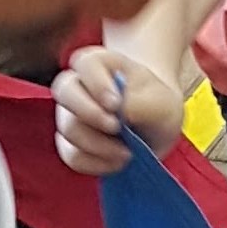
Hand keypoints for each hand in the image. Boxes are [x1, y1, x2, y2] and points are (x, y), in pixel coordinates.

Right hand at [53, 41, 180, 177]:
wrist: (155, 125)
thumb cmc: (157, 105)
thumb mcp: (161, 103)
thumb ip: (141, 104)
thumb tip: (120, 114)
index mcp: (98, 63)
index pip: (84, 64)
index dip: (97, 84)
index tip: (116, 103)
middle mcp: (77, 85)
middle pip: (65, 92)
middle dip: (90, 114)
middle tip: (116, 127)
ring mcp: (70, 115)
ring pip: (67, 128)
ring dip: (98, 144)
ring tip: (127, 151)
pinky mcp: (71, 144)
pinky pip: (71, 155)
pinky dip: (95, 163)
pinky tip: (117, 162)